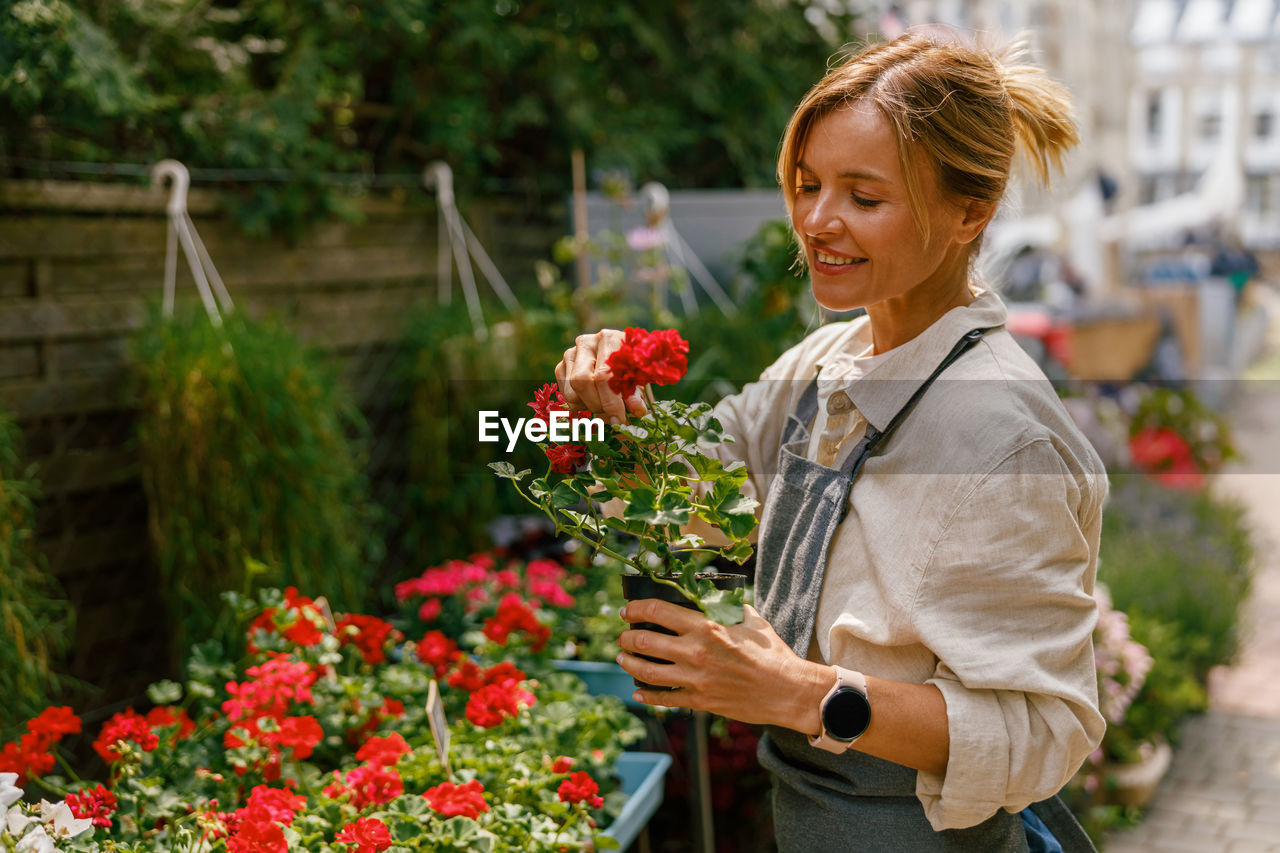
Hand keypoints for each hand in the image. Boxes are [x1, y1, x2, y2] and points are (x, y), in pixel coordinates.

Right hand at [554, 330, 647, 423]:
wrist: (620, 358)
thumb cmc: (631, 368)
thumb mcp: (638, 379)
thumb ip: (636, 394)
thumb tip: (636, 410)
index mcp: (609, 339)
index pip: (603, 375)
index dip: (611, 402)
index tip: (619, 420)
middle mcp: (586, 342)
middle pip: (582, 381)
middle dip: (598, 405)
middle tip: (612, 416)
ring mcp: (570, 354)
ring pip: (572, 392)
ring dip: (589, 407)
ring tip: (605, 406)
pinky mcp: (561, 367)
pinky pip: (566, 396)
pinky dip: (581, 405)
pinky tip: (594, 400)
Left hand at [616, 600, 830, 732]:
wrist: (787, 690)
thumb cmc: (772, 653)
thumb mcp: (751, 621)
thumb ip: (728, 608)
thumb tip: (715, 598)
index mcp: (706, 627)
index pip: (658, 611)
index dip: (636, 608)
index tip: (627, 610)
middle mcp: (695, 652)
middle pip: (645, 641)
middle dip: (627, 637)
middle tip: (623, 635)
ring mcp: (695, 679)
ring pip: (647, 671)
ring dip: (629, 663)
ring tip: (623, 657)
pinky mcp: (700, 701)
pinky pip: (665, 699)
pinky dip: (647, 696)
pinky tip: (637, 691)